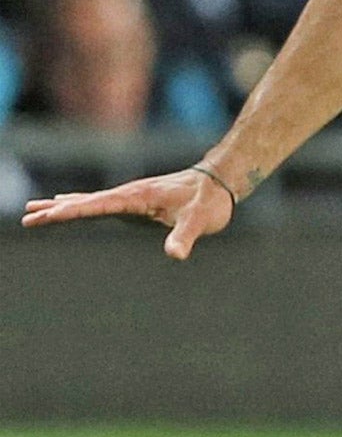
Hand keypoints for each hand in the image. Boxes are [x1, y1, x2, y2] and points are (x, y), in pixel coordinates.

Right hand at [20, 167, 233, 259]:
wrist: (219, 181)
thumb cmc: (209, 201)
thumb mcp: (200, 221)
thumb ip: (186, 237)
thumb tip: (176, 255)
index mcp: (138, 196)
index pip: (99, 204)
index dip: (75, 210)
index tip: (50, 214)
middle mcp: (129, 194)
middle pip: (86, 203)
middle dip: (56, 211)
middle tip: (27, 217)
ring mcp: (129, 197)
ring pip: (88, 202)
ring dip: (60, 207)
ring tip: (32, 210)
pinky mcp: (132, 202)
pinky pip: (97, 204)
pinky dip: (77, 205)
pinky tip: (63, 204)